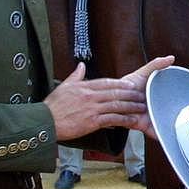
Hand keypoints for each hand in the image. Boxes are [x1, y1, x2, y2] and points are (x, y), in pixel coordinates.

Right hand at [46, 56, 173, 141]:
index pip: (107, 82)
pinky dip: (123, 120)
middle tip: (142, 95)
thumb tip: (81, 65)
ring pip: (117, 105)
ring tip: (141, 107)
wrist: (45, 123)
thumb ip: (75, 76)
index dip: (121, 84)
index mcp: (84, 87)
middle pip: (115, 93)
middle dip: (131, 94)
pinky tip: (131, 120)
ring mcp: (92, 109)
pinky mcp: (92, 122)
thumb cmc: (53, 106)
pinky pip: (112, 119)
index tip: (131, 85)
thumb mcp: (63, 86)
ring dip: (131, 106)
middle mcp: (90, 96)